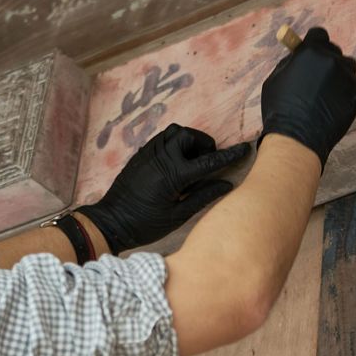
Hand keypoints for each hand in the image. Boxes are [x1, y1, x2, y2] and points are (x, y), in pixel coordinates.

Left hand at [78, 124, 249, 252]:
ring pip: (175, 132)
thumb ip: (204, 197)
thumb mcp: (178, 215)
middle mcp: (160, 157)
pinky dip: (175, 144)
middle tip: (207, 162)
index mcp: (173, 174)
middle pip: (189, 136)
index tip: (245, 148)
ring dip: (189, 141)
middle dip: (204, 144)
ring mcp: (148, 153)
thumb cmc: (145, 224)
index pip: (209, 161)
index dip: (230, 155)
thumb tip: (226, 184)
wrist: (110, 222)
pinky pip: (162, 138)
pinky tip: (177, 162)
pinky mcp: (141, 154)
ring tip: (192, 161)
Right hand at [258, 27, 355, 168]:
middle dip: (327, 59)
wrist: (297, 138)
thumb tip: (299, 54)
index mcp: (310, 52)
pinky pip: (354, 85)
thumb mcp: (276, 78)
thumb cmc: (280, 109)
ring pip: (347, 67)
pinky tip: (334, 103)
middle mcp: (332, 60)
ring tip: (326, 92)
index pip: (318, 35)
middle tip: (319, 75)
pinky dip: (346, 91)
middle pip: (334, 50)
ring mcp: (347, 77)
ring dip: (339, 75)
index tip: (312, 51)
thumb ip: (291, 62)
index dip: (314, 43)